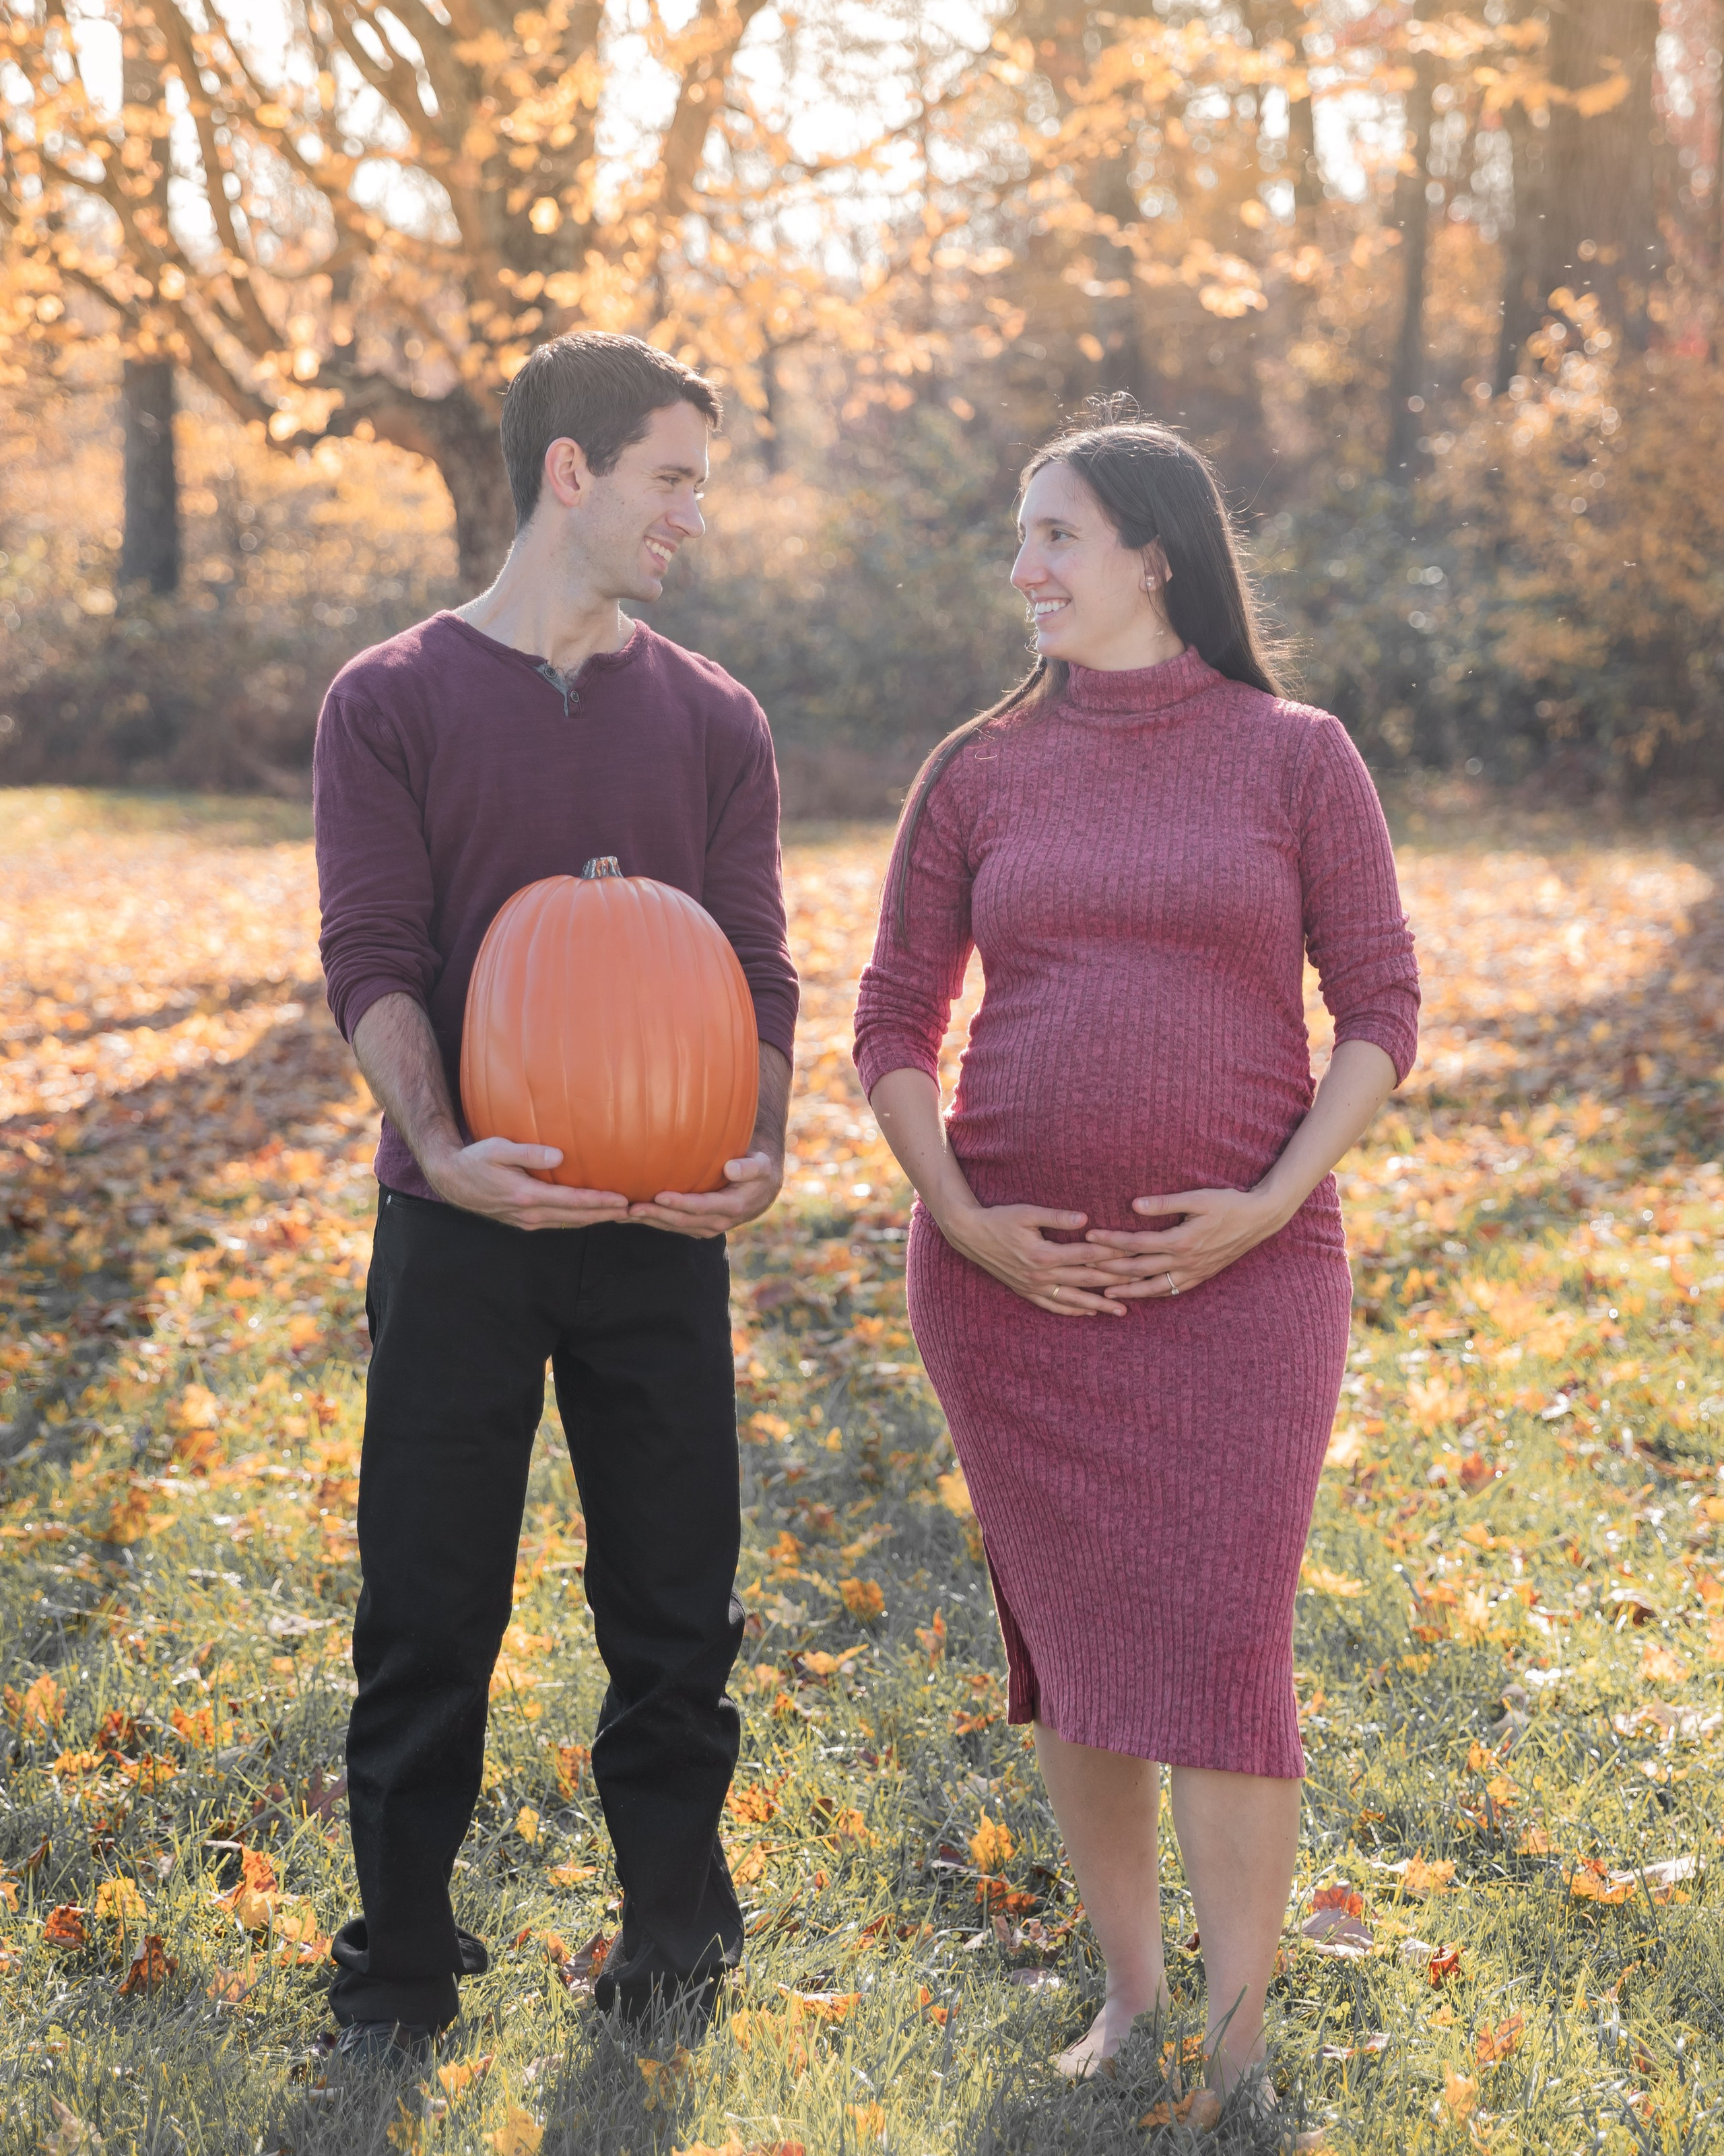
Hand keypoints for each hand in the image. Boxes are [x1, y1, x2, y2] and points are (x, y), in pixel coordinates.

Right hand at [427, 1136, 629, 1230]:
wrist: (451, 1180)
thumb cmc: (475, 1159)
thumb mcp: (499, 1149)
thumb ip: (530, 1152)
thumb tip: (560, 1155)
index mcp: (526, 1195)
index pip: (572, 1201)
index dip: (599, 1202)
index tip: (622, 1200)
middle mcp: (530, 1213)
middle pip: (577, 1217)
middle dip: (605, 1215)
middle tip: (633, 1211)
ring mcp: (527, 1221)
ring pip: (570, 1223)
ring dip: (595, 1219)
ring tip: (620, 1214)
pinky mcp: (524, 1222)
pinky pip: (559, 1223)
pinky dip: (579, 1219)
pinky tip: (592, 1214)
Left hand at [626, 1150, 784, 1238]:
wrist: (762, 1190)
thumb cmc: (759, 1170)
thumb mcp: (761, 1166)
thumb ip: (749, 1167)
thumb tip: (731, 1169)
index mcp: (731, 1207)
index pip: (700, 1206)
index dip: (679, 1203)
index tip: (659, 1196)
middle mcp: (717, 1222)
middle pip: (681, 1221)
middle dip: (655, 1216)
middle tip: (631, 1209)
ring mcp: (706, 1227)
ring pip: (674, 1227)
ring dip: (649, 1222)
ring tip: (623, 1215)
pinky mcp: (697, 1226)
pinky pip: (673, 1226)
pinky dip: (654, 1222)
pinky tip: (633, 1216)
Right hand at [938, 1202, 1126, 1316]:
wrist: (969, 1235)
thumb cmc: (999, 1218)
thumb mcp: (1027, 1212)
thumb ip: (1057, 1216)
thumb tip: (1085, 1219)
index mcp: (1044, 1254)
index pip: (1087, 1255)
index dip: (1112, 1255)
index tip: (1134, 1255)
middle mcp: (1041, 1275)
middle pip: (1086, 1279)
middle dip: (1115, 1282)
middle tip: (1141, 1285)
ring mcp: (1033, 1286)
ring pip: (1073, 1299)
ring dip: (1099, 1305)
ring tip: (1123, 1311)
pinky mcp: (1026, 1290)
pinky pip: (1053, 1305)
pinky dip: (1072, 1310)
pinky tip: (1088, 1312)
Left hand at [1083, 1186, 1286, 1299]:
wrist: (1260, 1219)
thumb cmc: (1229, 1203)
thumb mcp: (1198, 1198)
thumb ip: (1165, 1203)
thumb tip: (1134, 1205)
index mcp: (1181, 1240)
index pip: (1136, 1244)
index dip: (1111, 1241)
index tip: (1090, 1237)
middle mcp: (1185, 1261)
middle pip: (1139, 1269)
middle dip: (1110, 1269)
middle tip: (1085, 1270)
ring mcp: (1194, 1271)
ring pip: (1154, 1286)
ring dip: (1128, 1290)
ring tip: (1106, 1293)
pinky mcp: (1202, 1275)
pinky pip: (1173, 1290)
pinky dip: (1153, 1294)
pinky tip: (1141, 1295)